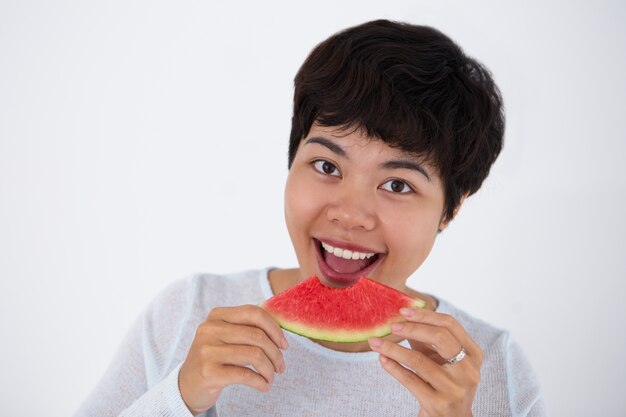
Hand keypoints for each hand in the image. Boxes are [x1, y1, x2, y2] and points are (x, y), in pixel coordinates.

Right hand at [179, 305, 287, 414]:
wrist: (186, 385)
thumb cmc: (215, 358)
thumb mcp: (226, 336)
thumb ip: (247, 328)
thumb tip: (280, 331)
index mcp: (216, 315)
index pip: (253, 313)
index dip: (274, 328)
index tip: (284, 344)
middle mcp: (209, 329)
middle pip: (256, 335)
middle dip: (275, 353)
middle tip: (281, 366)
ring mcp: (207, 351)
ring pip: (254, 355)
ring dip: (269, 369)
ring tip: (271, 377)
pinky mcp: (209, 372)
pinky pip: (245, 375)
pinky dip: (260, 382)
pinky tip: (264, 386)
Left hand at [368, 307, 482, 416]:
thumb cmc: (444, 384)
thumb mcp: (440, 360)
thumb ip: (426, 340)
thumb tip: (403, 317)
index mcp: (473, 354)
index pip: (450, 325)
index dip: (426, 315)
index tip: (404, 311)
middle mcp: (468, 371)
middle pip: (440, 338)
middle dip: (413, 327)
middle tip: (392, 326)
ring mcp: (454, 388)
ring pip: (419, 360)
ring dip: (393, 348)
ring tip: (376, 342)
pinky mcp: (438, 403)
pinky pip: (410, 379)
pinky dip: (393, 367)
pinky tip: (382, 359)